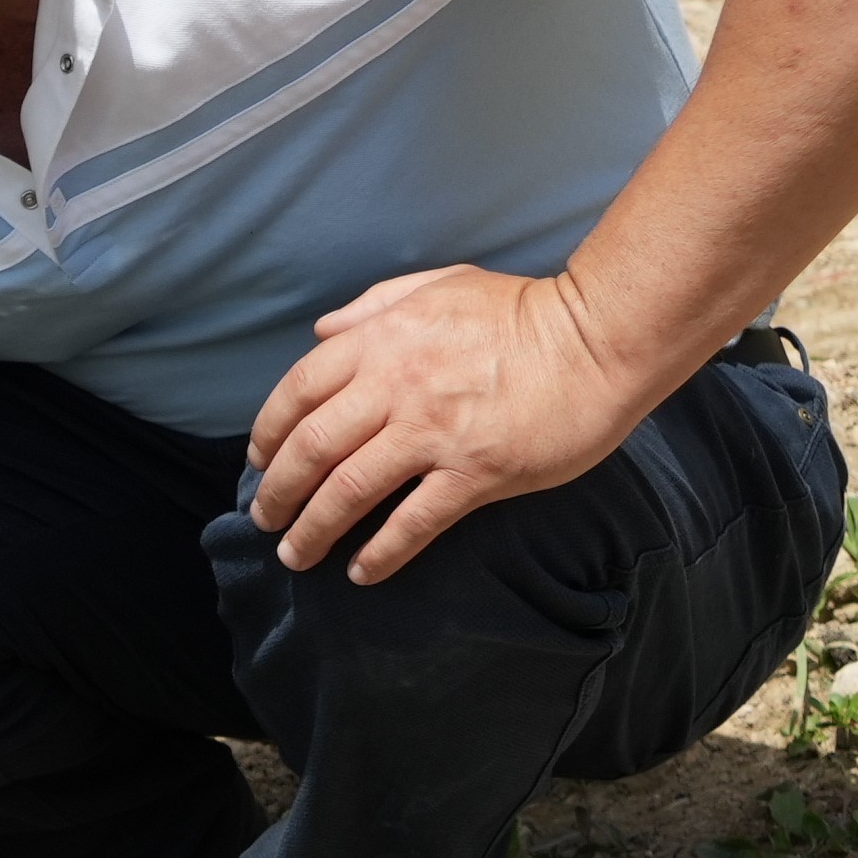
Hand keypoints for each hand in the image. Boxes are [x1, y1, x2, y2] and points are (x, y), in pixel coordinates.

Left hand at [245, 267, 669, 584]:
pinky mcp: (476, 473)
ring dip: (313, 529)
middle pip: (312, 448)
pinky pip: (413, 522)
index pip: (299, 390)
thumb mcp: (439, 284)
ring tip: (296, 555)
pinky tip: (362, 572)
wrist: (599, 337)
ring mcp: (433, 432)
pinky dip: (380, 553)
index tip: (258, 459)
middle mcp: (396, 387)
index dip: (269, 431)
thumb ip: (374, 305)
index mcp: (382, 340)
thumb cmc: (523, 309)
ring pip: (349, 490)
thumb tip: (322, 330)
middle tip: (265, 519)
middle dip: (277, 491)